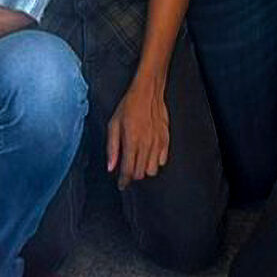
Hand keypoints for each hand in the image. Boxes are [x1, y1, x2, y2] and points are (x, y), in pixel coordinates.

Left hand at [106, 71, 171, 187]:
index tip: (121, 184)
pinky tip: (149, 154)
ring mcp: (158, 143)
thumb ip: (112, 148)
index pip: (128, 171)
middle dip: (132, 175)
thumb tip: (110, 167)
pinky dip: (155, 161)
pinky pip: (162, 160)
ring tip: (138, 161)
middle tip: (127, 170)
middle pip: (140, 173)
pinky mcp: (166, 139)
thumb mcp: (113, 124)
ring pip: (152, 170)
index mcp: (131, 141)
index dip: (124, 181)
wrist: (148, 92)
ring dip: (144, 169)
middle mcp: (146, 145)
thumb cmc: (129, 106)